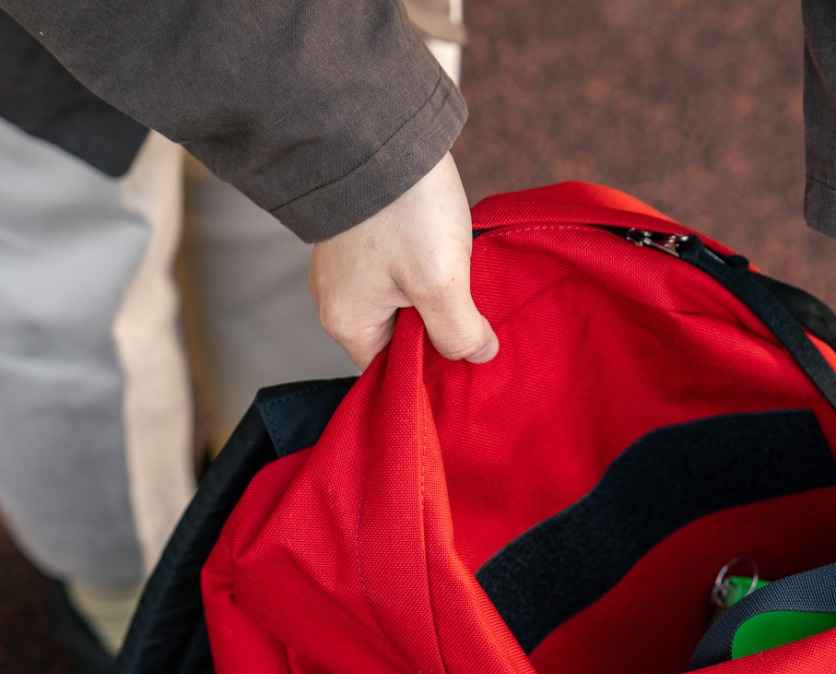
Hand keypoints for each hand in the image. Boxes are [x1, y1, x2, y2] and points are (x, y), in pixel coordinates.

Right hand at [308, 151, 498, 369]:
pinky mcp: (362, 236)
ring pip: (403, 304)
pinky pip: (399, 272)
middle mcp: (338, 300)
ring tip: (470, 289)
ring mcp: (348, 266)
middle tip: (479, 323)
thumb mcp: (440, 283)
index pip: (393, 372)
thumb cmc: (403, 211)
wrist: (374, 123)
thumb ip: (459, 331)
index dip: (433, 371)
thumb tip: (478, 354)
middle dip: (438, 333)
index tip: (470, 358)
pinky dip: (427, 272)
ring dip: (437, 300)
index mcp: (347, 323)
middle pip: (398, 340)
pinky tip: (454, 259)